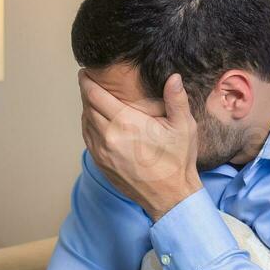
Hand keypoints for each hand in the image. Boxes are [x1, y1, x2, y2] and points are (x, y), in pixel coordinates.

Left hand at [79, 69, 201, 220]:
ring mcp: (102, 152)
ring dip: (87, 110)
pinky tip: (98, 123)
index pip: (94, 95)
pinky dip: (89, 126)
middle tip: (91, 83)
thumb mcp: (183, 127)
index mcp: (126, 123)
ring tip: (95, 101)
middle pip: (87, 107)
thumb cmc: (178, 161)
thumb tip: (173, 77)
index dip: (87, 81)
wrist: (170, 196)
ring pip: (85, 123)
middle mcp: (108, 136)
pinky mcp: (101, 164)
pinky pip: (88, 139)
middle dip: (87, 93)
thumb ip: (176, 99)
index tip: (86, 73)